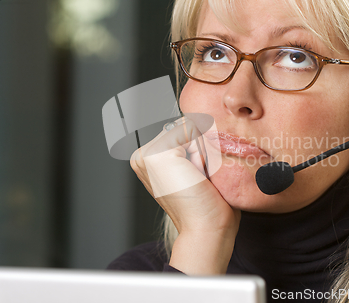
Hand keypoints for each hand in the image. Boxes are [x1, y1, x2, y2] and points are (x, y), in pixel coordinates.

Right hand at [130, 115, 240, 273]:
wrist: (206, 230)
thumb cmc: (208, 206)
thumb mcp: (198, 168)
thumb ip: (193, 143)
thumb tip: (199, 118)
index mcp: (147, 160)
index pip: (181, 131)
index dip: (199, 149)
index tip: (196, 178)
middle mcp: (141, 156)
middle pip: (185, 127)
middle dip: (201, 148)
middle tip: (197, 179)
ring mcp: (145, 154)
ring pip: (189, 128)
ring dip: (202, 150)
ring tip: (197, 178)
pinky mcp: (156, 153)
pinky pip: (191, 130)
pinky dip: (202, 151)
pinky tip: (196, 174)